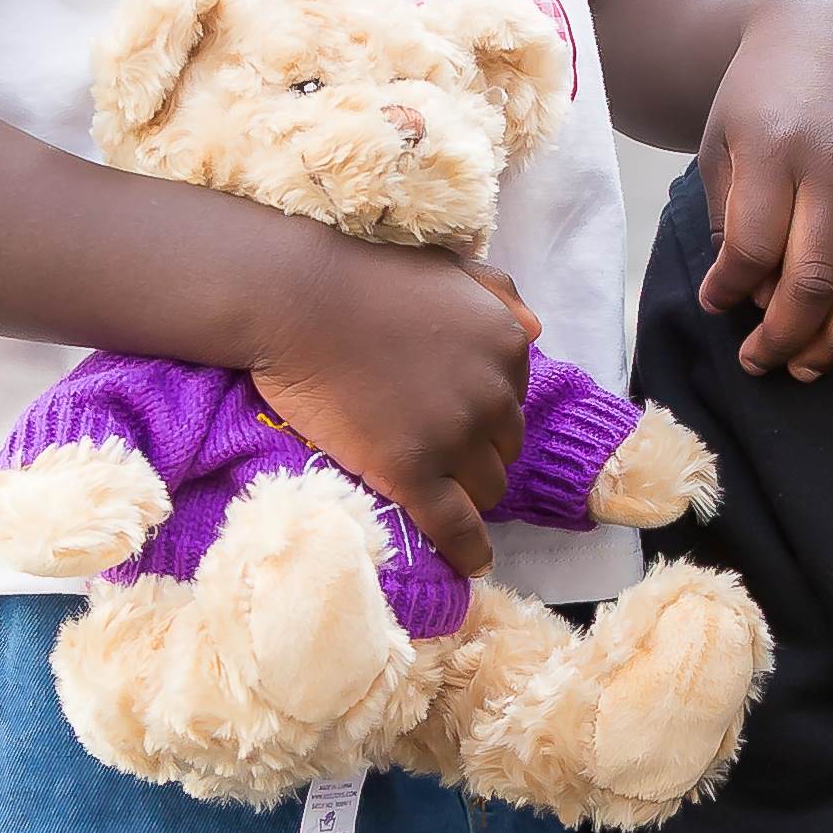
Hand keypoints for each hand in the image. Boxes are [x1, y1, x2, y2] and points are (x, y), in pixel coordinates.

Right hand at [252, 242, 540, 586]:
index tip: (450, 416)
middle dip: (475, 451)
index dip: (481, 413)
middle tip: (432, 448)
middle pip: (503, 449)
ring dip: (464, 491)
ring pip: (485, 489)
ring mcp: (454, 437)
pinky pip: (456, 527)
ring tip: (432, 491)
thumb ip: (496, 293)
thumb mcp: (447, 268)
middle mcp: (493, 394)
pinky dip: (468, 550)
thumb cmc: (363, 278)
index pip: (513, 401)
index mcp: (507, 345)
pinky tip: (471, 565)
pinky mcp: (412, 472)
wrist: (295, 300)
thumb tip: (537, 330)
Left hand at [693, 0, 832, 380]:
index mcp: (772, 148)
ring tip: (809, 363)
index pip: (751, 250)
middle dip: (781, 338)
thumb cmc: (757, 96)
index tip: (716, 304)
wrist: (822, 31)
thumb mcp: (719, 143)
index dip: (728, 293)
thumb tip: (754, 300)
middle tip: (760, 361)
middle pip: (813, 280)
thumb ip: (728, 219)